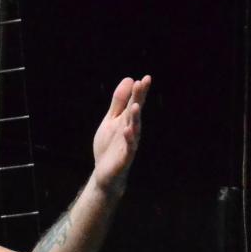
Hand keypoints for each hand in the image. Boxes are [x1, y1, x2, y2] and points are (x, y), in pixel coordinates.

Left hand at [90, 75, 150, 190]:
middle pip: (136, 112)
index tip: (145, 78)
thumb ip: (118, 102)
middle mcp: (131, 130)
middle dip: (138, 98)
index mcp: (127, 120)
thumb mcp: (111, 120)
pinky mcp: (125, 158)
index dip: (140, 91)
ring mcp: (129, 144)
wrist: (105, 173)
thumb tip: (130, 79)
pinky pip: (129, 148)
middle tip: (142, 84)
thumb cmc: (110, 145)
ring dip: (135, 118)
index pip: (135, 103)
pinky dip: (129, 139)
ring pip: (134, 129)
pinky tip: (127, 130)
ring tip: (135, 106)